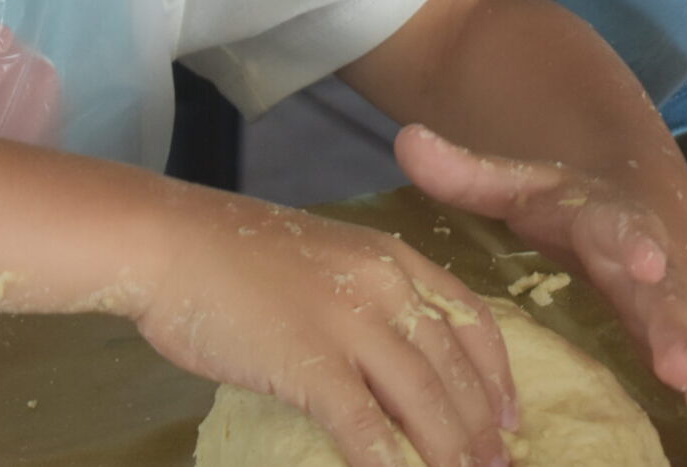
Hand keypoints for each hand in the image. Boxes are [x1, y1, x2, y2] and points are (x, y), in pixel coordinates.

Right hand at [136, 186, 520, 466]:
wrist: (174, 242)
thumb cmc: (237, 254)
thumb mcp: (325, 262)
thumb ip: (366, 300)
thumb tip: (393, 361)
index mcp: (391, 256)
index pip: (471, 315)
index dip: (497, 373)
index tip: (512, 416)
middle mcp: (384, 284)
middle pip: (454, 365)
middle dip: (482, 427)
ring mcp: (349, 321)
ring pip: (423, 398)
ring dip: (451, 452)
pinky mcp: (310, 360)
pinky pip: (365, 426)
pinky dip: (389, 463)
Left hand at [396, 123, 686, 457]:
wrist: (644, 194)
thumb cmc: (572, 199)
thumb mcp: (519, 182)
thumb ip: (466, 171)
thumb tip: (405, 139)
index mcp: (609, 218)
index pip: (620, 228)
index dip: (633, 243)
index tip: (645, 262)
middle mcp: (655, 258)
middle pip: (666, 293)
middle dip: (674, 326)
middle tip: (679, 364)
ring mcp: (681, 298)